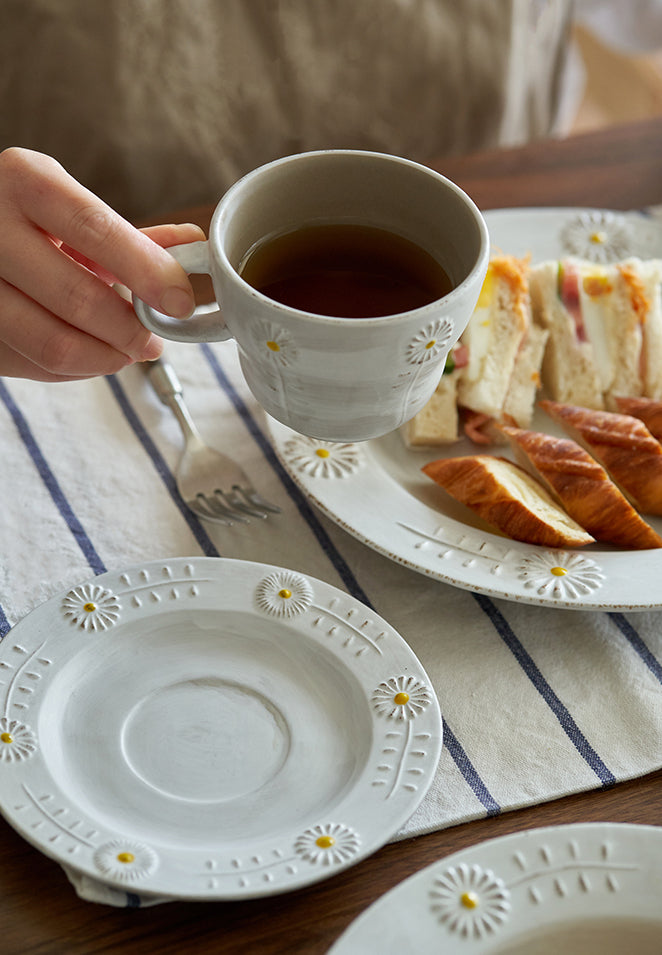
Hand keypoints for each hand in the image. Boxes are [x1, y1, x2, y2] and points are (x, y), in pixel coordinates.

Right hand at [0, 147, 204, 380]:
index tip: (180, 302)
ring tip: (124, 351)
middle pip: (76, 297)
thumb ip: (128, 235)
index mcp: (26, 182)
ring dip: (105, 358)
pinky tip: (87, 352)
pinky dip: (74, 368)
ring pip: (53, 344)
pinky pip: (32, 366)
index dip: (146, 271)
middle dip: (130, 331)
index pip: (96, 230)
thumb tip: (193, 248)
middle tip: (153, 341)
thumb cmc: (23, 219)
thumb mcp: (68, 210)